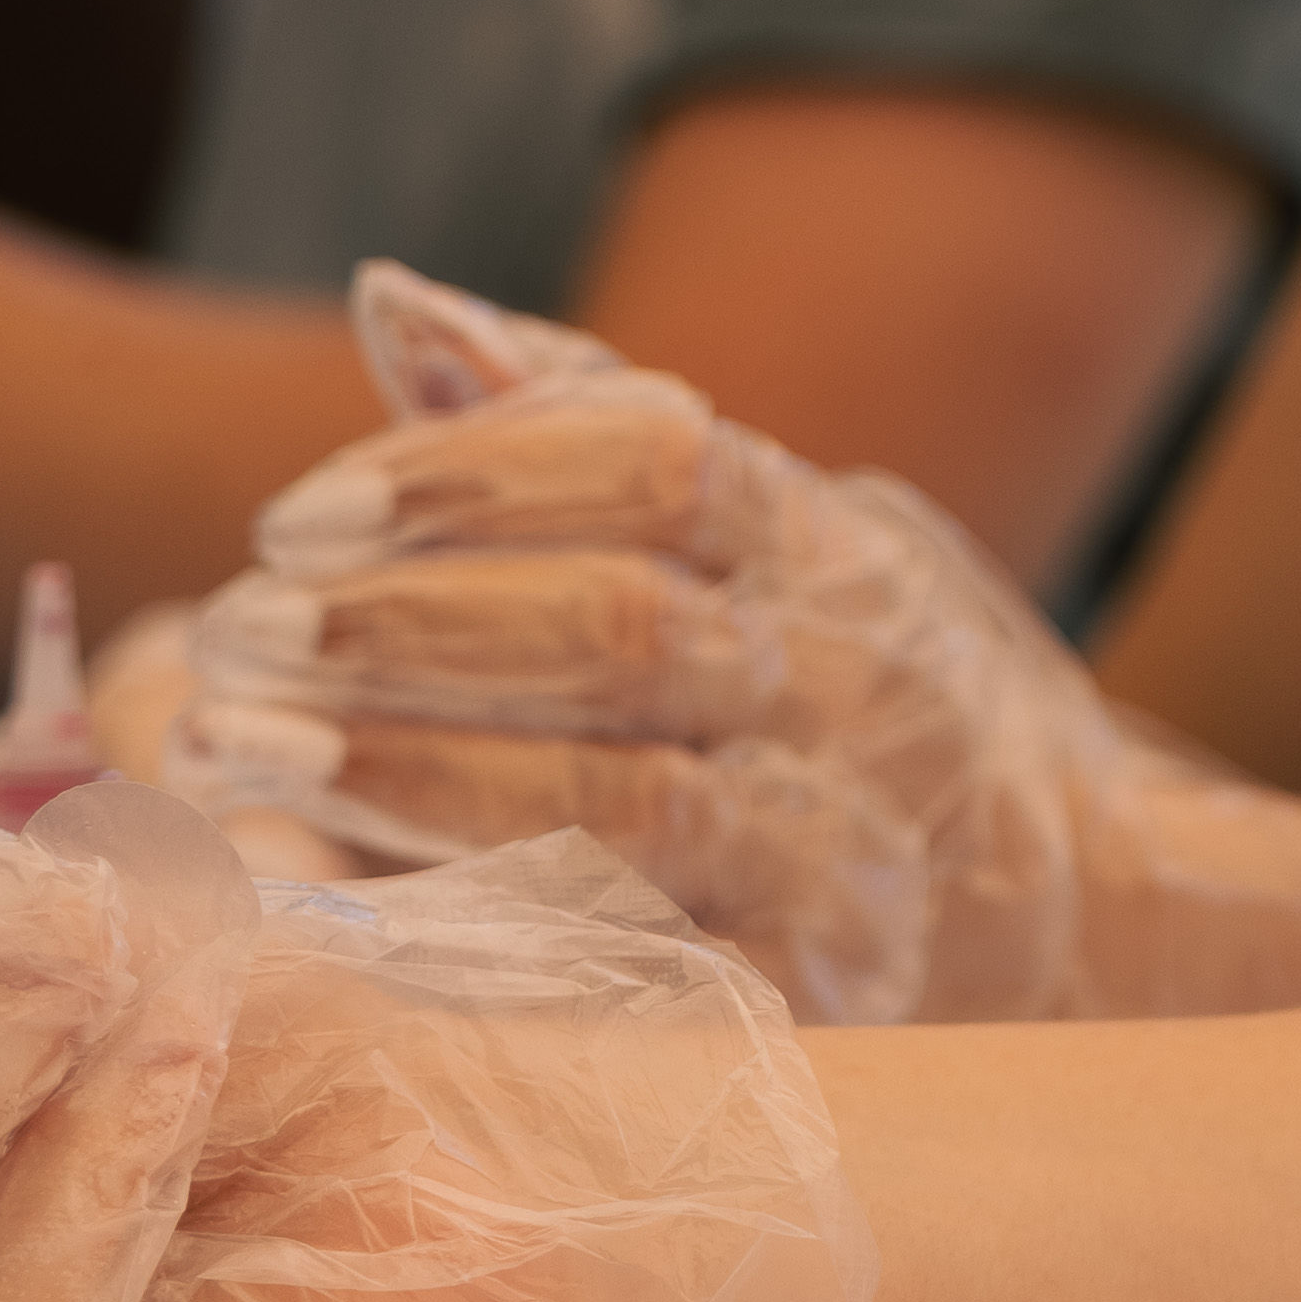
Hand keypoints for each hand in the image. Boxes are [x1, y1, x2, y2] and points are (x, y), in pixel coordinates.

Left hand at [163, 263, 1300, 1022]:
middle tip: (229, 641)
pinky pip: (625, 972)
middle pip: (622, 633)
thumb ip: (568, 415)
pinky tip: (324, 916)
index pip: (659, 458)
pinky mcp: (803, 1002)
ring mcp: (836, 853)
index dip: (468, 478)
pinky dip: (468, 938)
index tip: (294, 519)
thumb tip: (395, 298)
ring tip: (230, 762)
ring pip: (621, 808)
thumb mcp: (756, 524)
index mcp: (826, 545)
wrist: (1072, 901)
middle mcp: (845, 686)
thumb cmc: (838, 679)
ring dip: (401, 781)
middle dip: (398, 634)